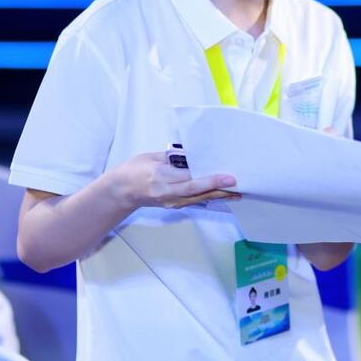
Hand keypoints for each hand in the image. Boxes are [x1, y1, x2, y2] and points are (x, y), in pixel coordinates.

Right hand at [113, 151, 239, 208]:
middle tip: (239, 185)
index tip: (228, 177)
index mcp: (160, 178)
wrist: (120, 191)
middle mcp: (167, 194)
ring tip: (238, 192)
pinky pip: (195, 202)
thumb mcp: (152, 157)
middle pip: (198, 192)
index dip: (210, 179)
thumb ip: (173, 157)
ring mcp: (171, 202)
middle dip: (220, 189)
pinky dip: (210, 198)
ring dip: (219, 196)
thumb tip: (194, 155)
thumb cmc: (134, 169)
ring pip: (199, 199)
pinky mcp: (173, 206)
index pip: (190, 180)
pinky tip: (223, 196)